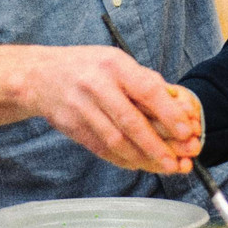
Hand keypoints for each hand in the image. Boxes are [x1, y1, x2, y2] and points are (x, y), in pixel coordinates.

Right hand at [18, 46, 202, 173]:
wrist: (40, 75)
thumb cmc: (88, 66)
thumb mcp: (117, 61)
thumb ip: (146, 81)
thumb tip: (179, 103)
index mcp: (114, 64)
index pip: (146, 90)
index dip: (168, 113)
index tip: (187, 130)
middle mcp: (96, 85)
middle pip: (130, 121)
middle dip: (158, 145)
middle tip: (179, 160)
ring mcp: (81, 108)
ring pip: (116, 140)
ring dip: (143, 157)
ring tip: (165, 166)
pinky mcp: (71, 127)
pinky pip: (102, 149)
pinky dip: (124, 159)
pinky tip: (141, 163)